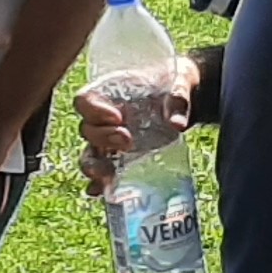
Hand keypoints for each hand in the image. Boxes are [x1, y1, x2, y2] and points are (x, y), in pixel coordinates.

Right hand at [72, 59, 196, 192]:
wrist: (185, 100)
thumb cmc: (176, 83)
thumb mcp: (181, 81)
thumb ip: (178, 98)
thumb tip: (177, 124)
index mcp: (109, 92)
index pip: (85, 101)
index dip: (94, 110)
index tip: (117, 117)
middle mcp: (104, 117)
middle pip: (87, 130)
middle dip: (103, 138)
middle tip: (128, 141)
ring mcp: (110, 139)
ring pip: (90, 153)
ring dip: (95, 165)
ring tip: (108, 174)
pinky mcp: (120, 157)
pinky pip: (103, 171)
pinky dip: (100, 183)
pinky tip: (103, 191)